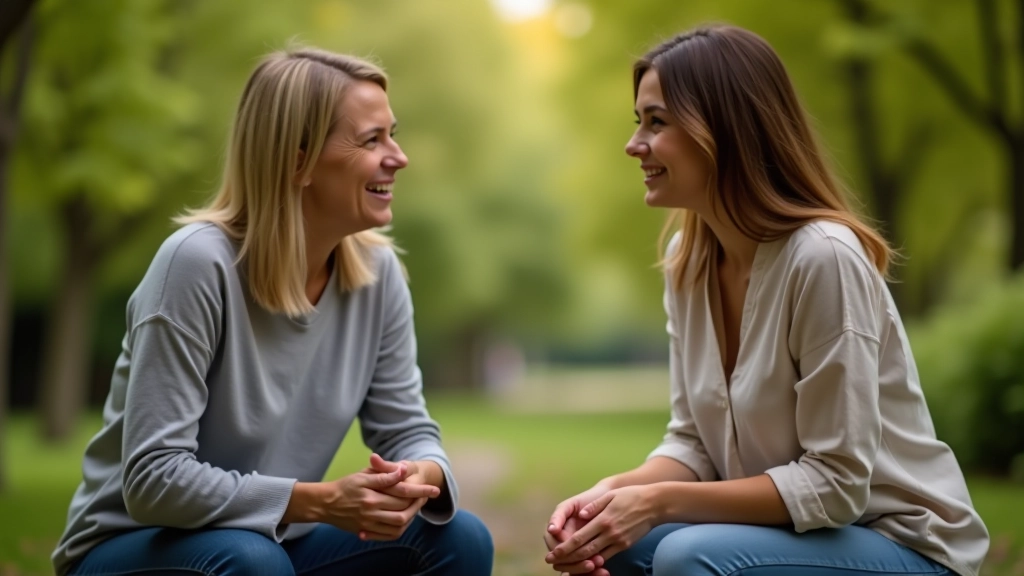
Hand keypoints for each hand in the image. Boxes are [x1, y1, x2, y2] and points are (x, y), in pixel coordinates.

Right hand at [322, 461, 437, 540]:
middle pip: (403, 510)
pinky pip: (389, 535)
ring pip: (399, 525)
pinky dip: (400, 529)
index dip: (420, 490)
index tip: (435, 489)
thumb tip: (403, 469)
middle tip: (426, 497)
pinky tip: (404, 520)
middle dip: (418, 504)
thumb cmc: (345, 485)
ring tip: (416, 507)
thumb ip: (384, 474)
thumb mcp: (363, 475)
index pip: (403, 491)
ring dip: (411, 517)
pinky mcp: (365, 531)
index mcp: (372, 493)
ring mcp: (368, 523)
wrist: (325, 504)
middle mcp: (371, 510)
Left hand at [546, 485, 655, 568]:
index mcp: (602, 519)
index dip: (564, 548)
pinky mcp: (624, 546)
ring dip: (579, 563)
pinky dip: (595, 562)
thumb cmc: (630, 496)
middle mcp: (609, 533)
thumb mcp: (610, 496)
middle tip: (553, 562)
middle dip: (567, 558)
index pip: (579, 538)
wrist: (654, 505)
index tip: (553, 553)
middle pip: (584, 550)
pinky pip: (607, 557)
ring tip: (566, 566)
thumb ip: (593, 507)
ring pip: (594, 557)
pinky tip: (586, 563)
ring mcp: (617, 541)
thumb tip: (580, 515)